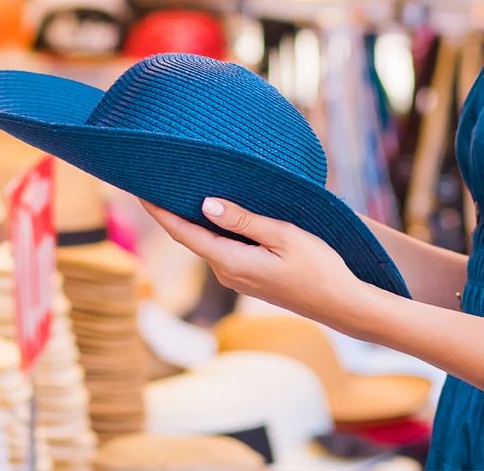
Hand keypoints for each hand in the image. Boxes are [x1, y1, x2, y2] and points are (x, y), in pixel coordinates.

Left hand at [141, 197, 370, 326]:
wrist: (342, 305)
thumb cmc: (318, 268)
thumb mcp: (283, 236)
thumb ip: (244, 221)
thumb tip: (206, 205)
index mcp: (231, 262)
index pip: (184, 233)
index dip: (160, 211)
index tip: (140, 190)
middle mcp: (227, 273)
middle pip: (192, 236)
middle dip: (175, 209)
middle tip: (161, 177)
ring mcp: (238, 278)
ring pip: (209, 242)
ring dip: (197, 218)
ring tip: (186, 186)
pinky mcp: (250, 278)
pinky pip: (224, 248)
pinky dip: (216, 229)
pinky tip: (219, 210)